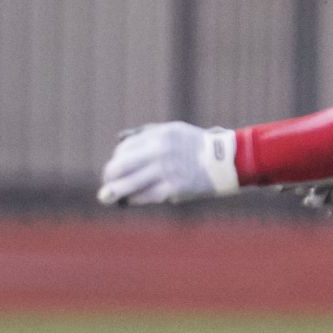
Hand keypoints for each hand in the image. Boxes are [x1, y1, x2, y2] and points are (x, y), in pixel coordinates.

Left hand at [97, 122, 241, 205]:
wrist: (226, 160)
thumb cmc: (196, 146)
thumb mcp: (172, 131)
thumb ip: (147, 134)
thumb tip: (119, 140)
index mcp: (158, 136)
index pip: (124, 148)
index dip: (116, 159)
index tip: (114, 167)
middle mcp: (159, 151)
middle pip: (121, 165)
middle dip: (109, 176)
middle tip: (106, 184)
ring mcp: (166, 170)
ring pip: (130, 184)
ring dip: (115, 192)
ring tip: (106, 197)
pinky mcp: (173, 188)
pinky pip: (145, 196)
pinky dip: (134, 199)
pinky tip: (129, 200)